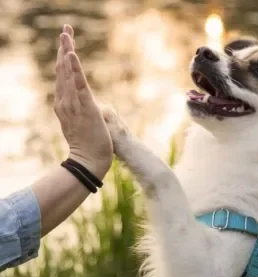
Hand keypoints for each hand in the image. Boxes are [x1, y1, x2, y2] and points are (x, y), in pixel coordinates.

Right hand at [55, 25, 112, 178]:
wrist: (90, 161)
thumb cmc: (88, 144)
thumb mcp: (80, 123)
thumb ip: (79, 110)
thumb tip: (85, 102)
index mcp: (65, 104)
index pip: (63, 77)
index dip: (64, 58)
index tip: (66, 43)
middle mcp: (66, 102)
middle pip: (62, 70)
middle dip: (64, 48)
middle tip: (66, 29)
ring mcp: (74, 104)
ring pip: (68, 74)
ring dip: (67, 52)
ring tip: (66, 33)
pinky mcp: (85, 107)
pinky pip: (79, 85)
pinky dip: (74, 69)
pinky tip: (71, 54)